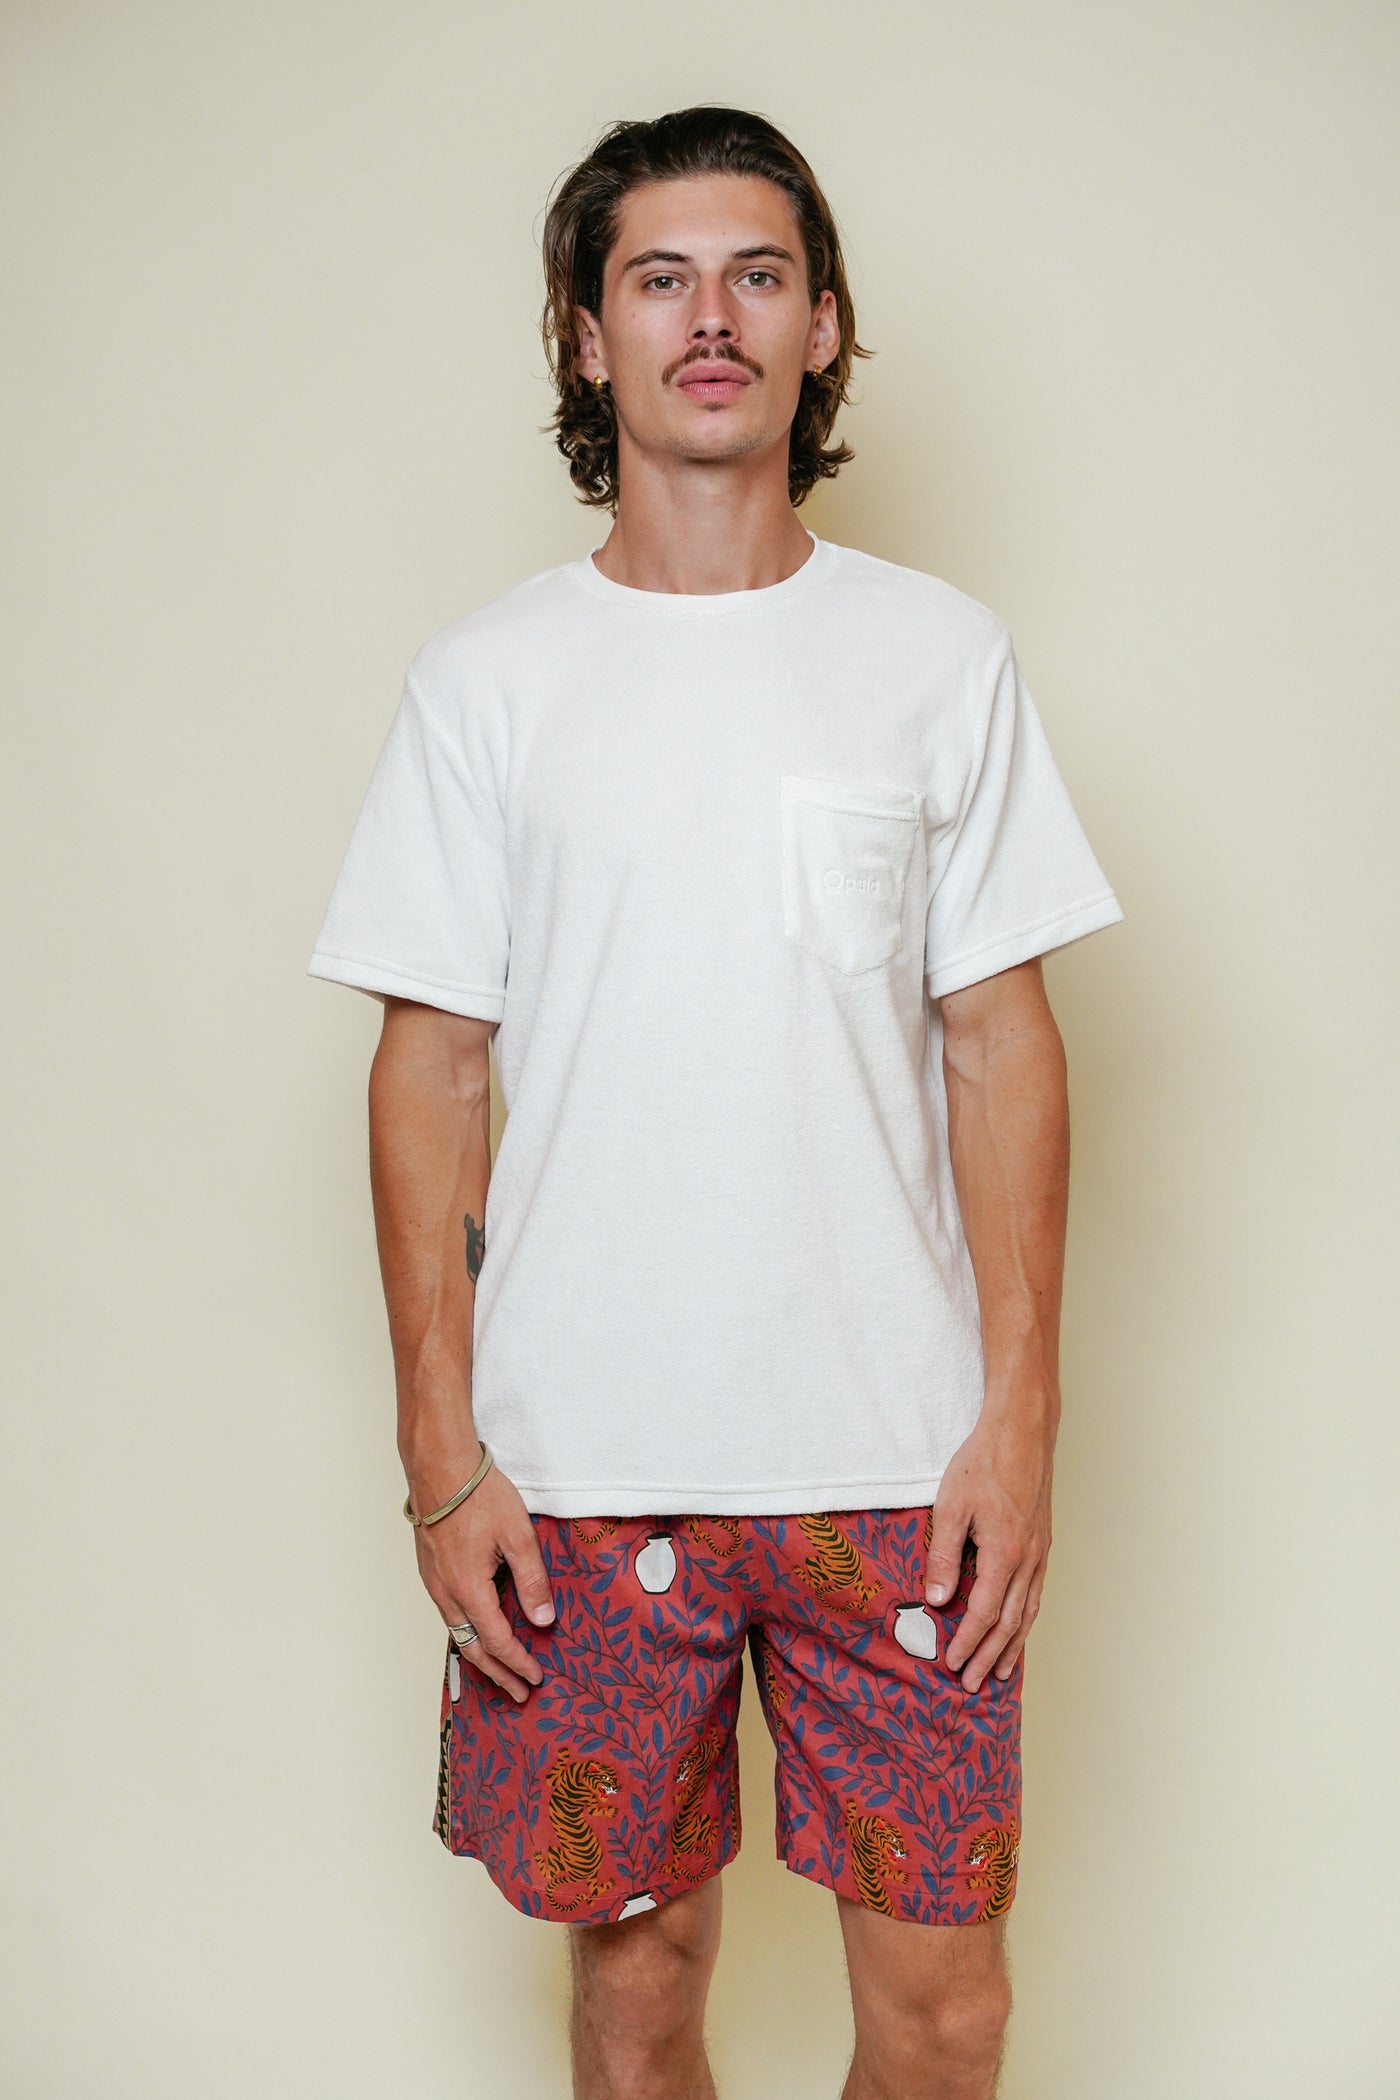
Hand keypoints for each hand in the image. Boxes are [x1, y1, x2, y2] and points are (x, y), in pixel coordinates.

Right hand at [412, 1459, 555, 1703]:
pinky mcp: (430, 1571)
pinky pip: (449, 1614)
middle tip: (518, 1692)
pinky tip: (478, 1630)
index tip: (536, 1678)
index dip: (519, 1663)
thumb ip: (532, 1581)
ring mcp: (434, 1583)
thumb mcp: (519, 1536)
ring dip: (481, 1656)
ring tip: (500, 1670)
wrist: (439, 1469)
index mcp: (470, 1589)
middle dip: (498, 1674)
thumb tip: (542, 1621)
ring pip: (457, 1632)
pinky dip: (467, 1633)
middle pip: (472, 1648)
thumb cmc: (479, 1496)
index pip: (498, 1641)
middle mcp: (446, 1593)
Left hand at [923, 1406, 1053, 1692]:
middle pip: (1009, 1622)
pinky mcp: (1043, 1542)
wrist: (1022, 1431)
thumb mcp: (951, 1507)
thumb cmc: (984, 1463)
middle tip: (971, 1683)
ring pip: (1028, 1612)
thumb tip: (936, 1599)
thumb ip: (943, 1556)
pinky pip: (1036, 1593)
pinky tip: (1018, 1627)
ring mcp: (1040, 1552)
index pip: (983, 1613)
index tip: (951, 1663)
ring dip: (1012, 1645)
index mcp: (1004, 1553)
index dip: (967, 1642)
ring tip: (998, 1671)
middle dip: (989, 1656)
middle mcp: (1028, 1559)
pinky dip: (1026, 1619)